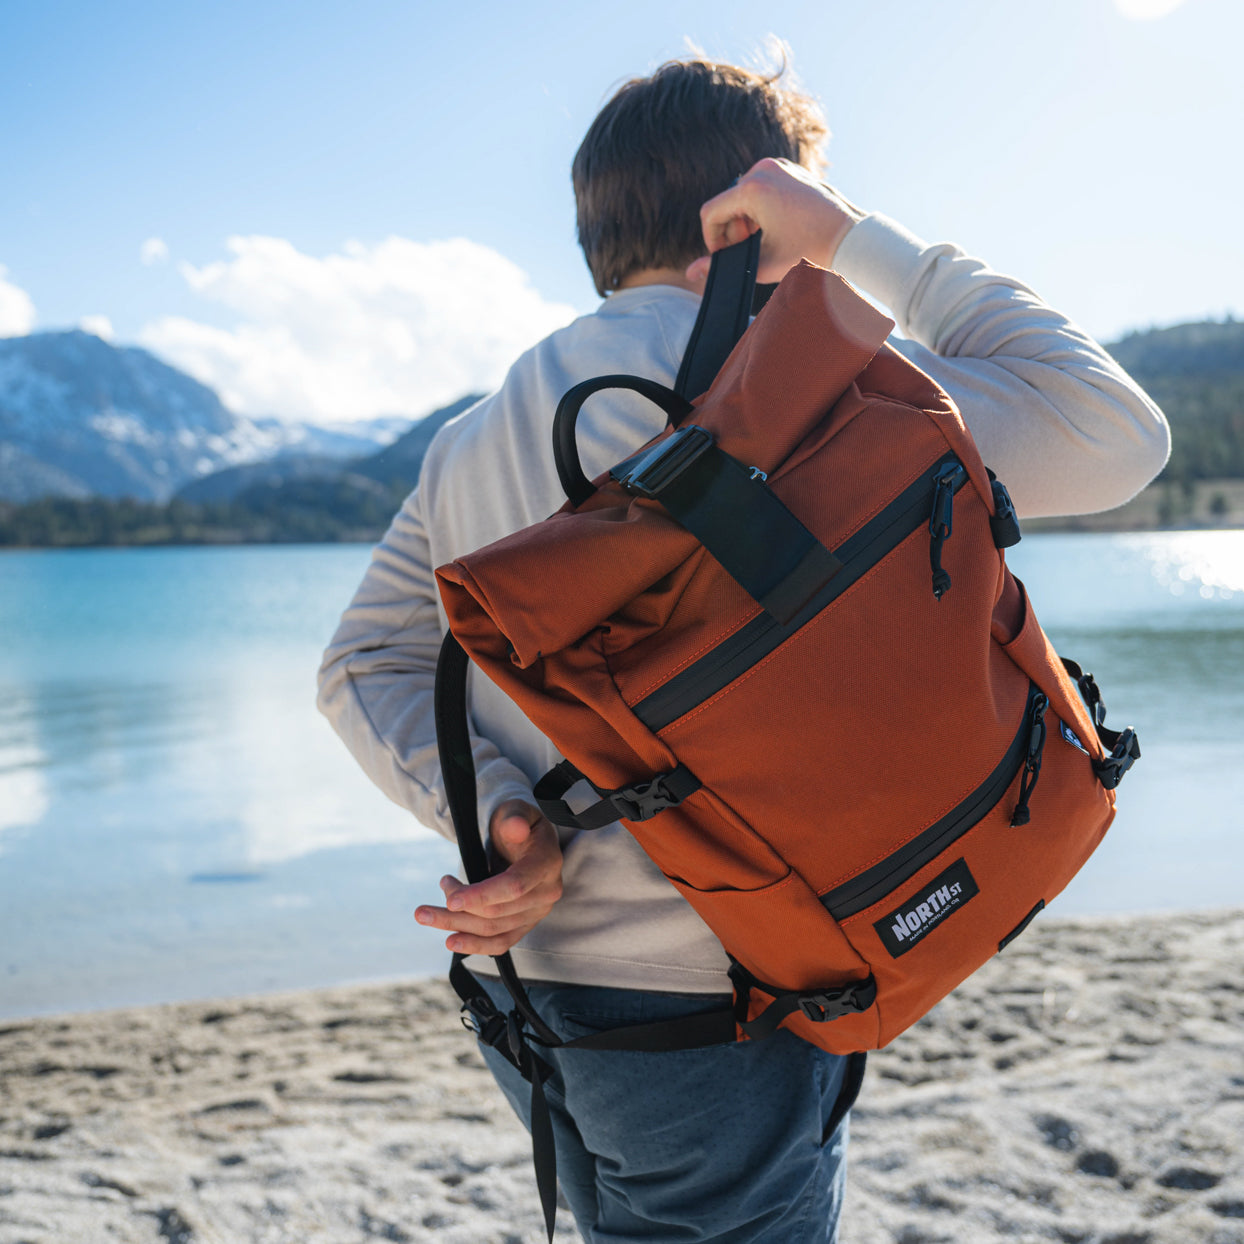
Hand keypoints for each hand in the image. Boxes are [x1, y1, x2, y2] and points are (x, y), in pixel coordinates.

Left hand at [415, 799, 563, 956]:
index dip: (481, 895)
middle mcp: (546, 892)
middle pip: (498, 912)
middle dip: (456, 912)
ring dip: (457, 926)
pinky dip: (476, 945)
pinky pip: (502, 942)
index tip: (450, 899)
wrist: (525, 838)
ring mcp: (537, 912)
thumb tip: (515, 828)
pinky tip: (452, 942)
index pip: (514, 886)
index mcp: (546, 863)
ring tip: (427, 916)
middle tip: (423, 908)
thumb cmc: (516, 822)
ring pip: (494, 929)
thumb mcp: (515, 811)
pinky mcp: (525, 924)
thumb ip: (515, 818)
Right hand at [685, 157, 866, 285]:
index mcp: (752, 188)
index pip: (711, 213)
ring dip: (745, 221)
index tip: (724, 257)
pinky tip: (776, 227)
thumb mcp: (761, 263)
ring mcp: (778, 166)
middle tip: (749, 250)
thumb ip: (722, 266)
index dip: (711, 240)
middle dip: (732, 230)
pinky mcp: (789, 169)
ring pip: (743, 196)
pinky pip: (761, 188)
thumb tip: (691, 273)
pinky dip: (760, 209)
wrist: (849, 238)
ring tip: (764, 241)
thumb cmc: (807, 251)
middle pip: (727, 204)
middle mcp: (763, 170)